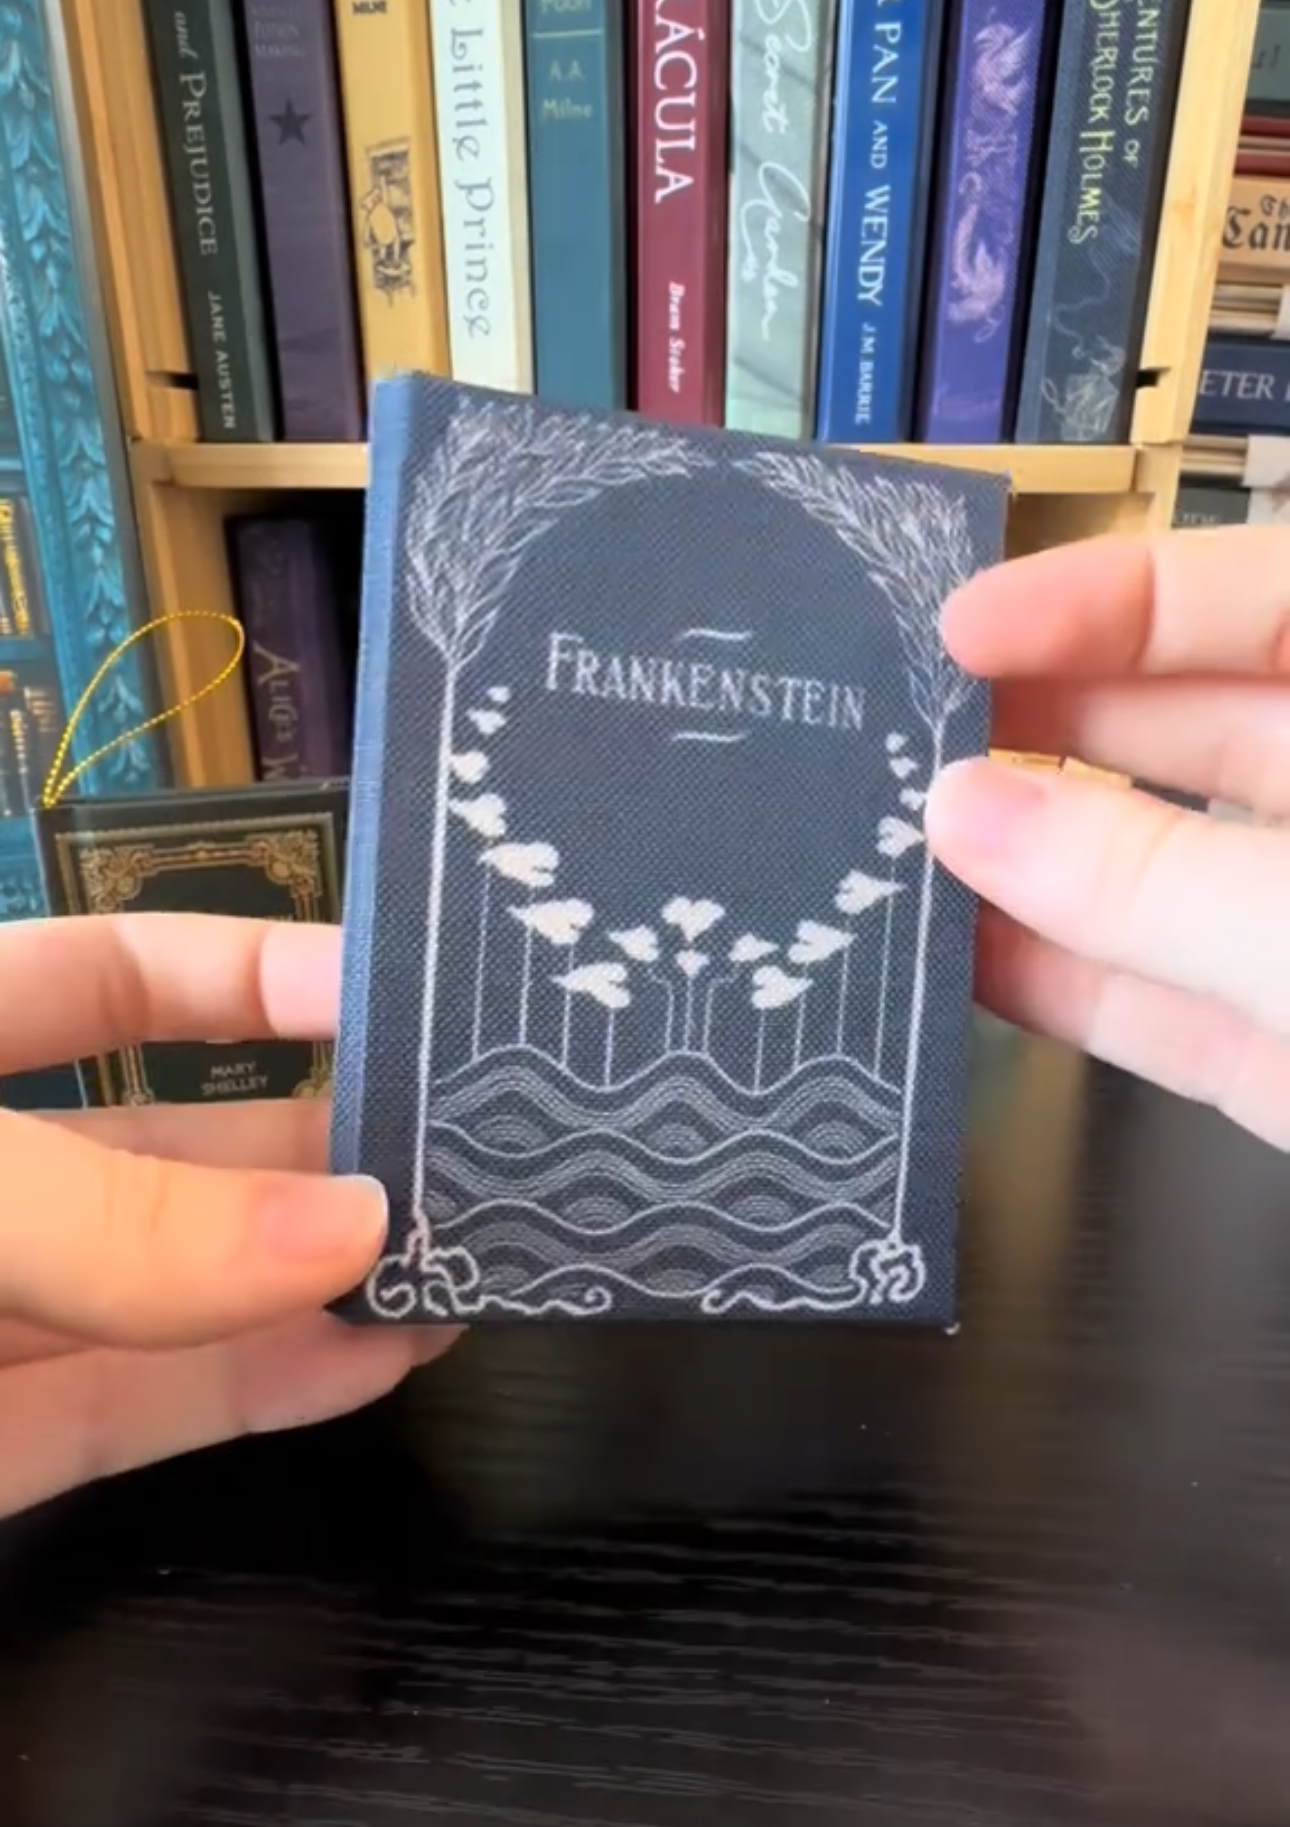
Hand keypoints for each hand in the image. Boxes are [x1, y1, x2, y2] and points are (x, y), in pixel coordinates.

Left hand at [0, 913, 456, 1519]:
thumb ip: (118, 1210)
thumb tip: (354, 1223)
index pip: (109, 977)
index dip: (253, 972)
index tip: (402, 996)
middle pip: (171, 1147)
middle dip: (323, 1144)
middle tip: (475, 1157)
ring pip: (175, 1291)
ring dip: (320, 1278)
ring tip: (462, 1260)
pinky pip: (136, 1411)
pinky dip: (256, 1388)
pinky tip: (376, 1357)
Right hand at [925, 524, 1289, 1150]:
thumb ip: (1153, 876)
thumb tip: (960, 810)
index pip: (1257, 599)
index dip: (1106, 598)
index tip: (957, 629)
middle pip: (1186, 732)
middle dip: (1038, 731)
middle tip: (891, 734)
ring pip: (1158, 878)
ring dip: (1025, 868)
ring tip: (885, 843)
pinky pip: (1164, 1001)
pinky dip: (1063, 985)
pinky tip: (951, 962)